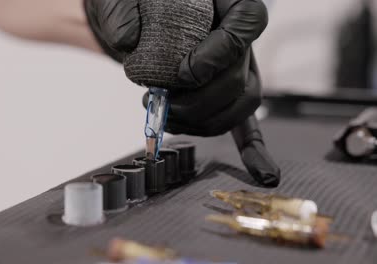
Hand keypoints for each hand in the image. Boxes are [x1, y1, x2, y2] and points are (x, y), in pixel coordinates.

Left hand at [85, 0, 267, 135]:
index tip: (184, 73)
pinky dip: (252, 148)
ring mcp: (239, 70)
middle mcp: (242, 40)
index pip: (247, 25)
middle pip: (239, 78)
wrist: (140, 16)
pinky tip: (260, 172)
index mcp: (232, 3)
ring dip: (204, 122)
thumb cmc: (141, 4)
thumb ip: (127, 13)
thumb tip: (128, 44)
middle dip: (199, 101)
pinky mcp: (226, 95)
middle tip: (164, 102)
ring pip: (240, 106)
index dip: (218, 55)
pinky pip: (247, 124)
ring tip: (168, 118)